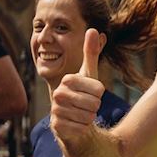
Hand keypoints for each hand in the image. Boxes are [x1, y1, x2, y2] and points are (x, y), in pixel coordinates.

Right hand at [50, 29, 105, 146]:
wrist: (74, 119)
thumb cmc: (84, 95)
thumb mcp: (90, 74)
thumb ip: (91, 53)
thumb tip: (93, 29)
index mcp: (67, 80)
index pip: (98, 89)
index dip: (100, 93)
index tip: (93, 93)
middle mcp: (58, 94)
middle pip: (94, 103)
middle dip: (96, 107)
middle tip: (88, 106)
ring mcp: (56, 110)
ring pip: (88, 116)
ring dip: (90, 117)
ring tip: (83, 114)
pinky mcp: (57, 126)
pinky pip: (82, 128)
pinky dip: (84, 127)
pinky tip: (78, 124)